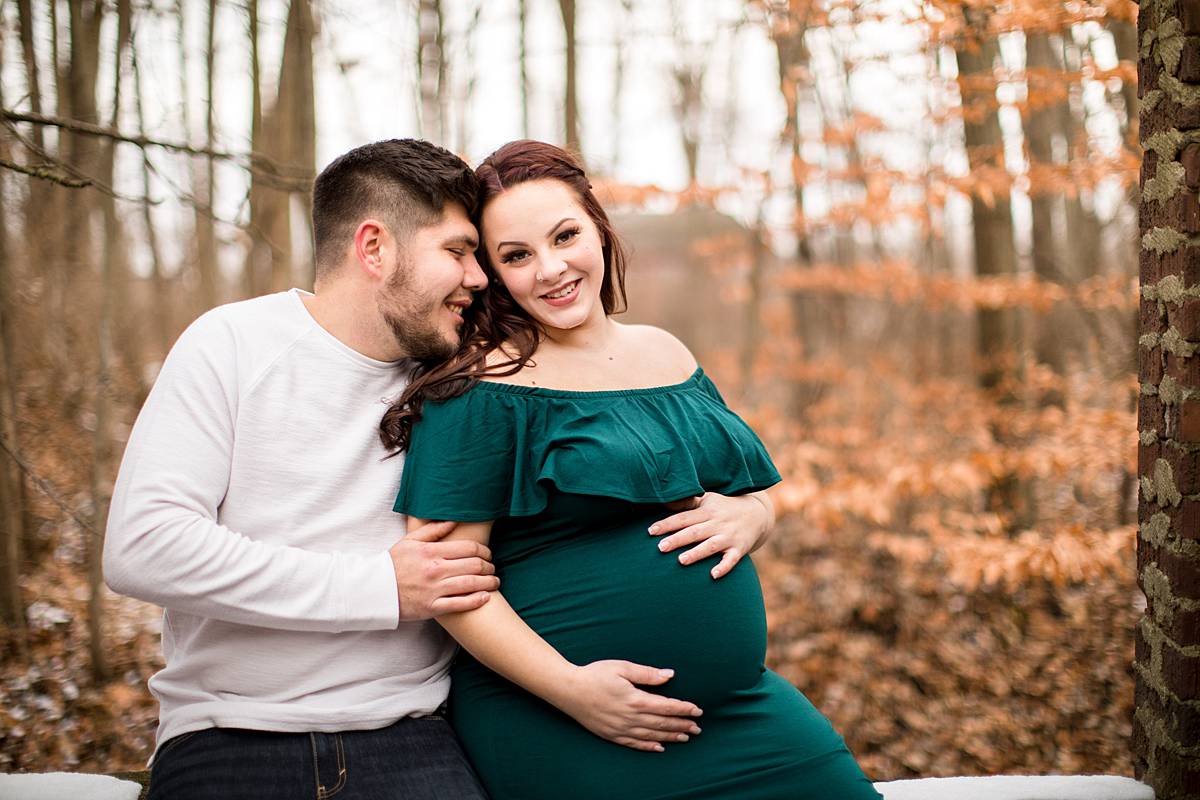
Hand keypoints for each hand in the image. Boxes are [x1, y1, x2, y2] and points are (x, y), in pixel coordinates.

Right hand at [390, 520, 498, 620]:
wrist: (375, 591)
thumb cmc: (393, 564)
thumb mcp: (409, 541)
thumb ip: (432, 531)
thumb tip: (453, 521)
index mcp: (431, 552)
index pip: (468, 547)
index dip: (484, 550)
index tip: (488, 553)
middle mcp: (435, 570)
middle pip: (474, 565)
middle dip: (489, 566)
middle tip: (493, 567)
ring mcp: (434, 590)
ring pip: (471, 584)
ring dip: (489, 582)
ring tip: (495, 581)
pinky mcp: (432, 607)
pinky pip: (460, 604)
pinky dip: (477, 600)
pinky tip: (486, 597)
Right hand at [554, 660, 702, 751]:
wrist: (568, 690)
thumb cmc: (595, 674)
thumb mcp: (622, 667)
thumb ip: (647, 674)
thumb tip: (669, 675)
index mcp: (636, 699)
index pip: (667, 706)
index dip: (684, 709)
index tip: (698, 710)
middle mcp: (631, 717)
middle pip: (663, 723)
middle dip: (682, 724)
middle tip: (698, 727)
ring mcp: (621, 728)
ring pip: (652, 735)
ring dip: (671, 736)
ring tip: (686, 737)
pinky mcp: (612, 734)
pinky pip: (635, 743)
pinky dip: (649, 746)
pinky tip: (660, 747)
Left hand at [648, 492, 772, 578]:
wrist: (757, 514)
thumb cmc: (724, 507)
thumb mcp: (707, 500)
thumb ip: (686, 502)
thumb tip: (663, 500)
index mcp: (706, 511)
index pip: (683, 518)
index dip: (667, 524)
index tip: (650, 531)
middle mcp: (717, 524)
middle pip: (694, 532)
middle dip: (677, 540)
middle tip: (660, 548)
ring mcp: (728, 536)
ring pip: (710, 545)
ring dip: (696, 553)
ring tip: (681, 561)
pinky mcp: (739, 549)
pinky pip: (731, 559)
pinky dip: (723, 567)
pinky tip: (713, 575)